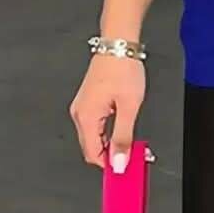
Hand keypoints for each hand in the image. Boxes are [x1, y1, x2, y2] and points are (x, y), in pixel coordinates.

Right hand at [69, 54, 144, 172]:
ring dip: (111, 143)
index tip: (125, 169)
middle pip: (92, 147)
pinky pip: (96, 124)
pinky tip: (122, 128)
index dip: (109, 165)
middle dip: (111, 155)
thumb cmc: (123, 68)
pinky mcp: (89, 100)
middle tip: (133, 155)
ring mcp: (83, 106)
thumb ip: (123, 136)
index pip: (92, 154)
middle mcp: (80, 113)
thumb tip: (119, 161)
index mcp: (86, 117)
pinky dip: (108, 131)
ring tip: (131, 141)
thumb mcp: (129, 106)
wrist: (118, 43)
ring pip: (94, 136)